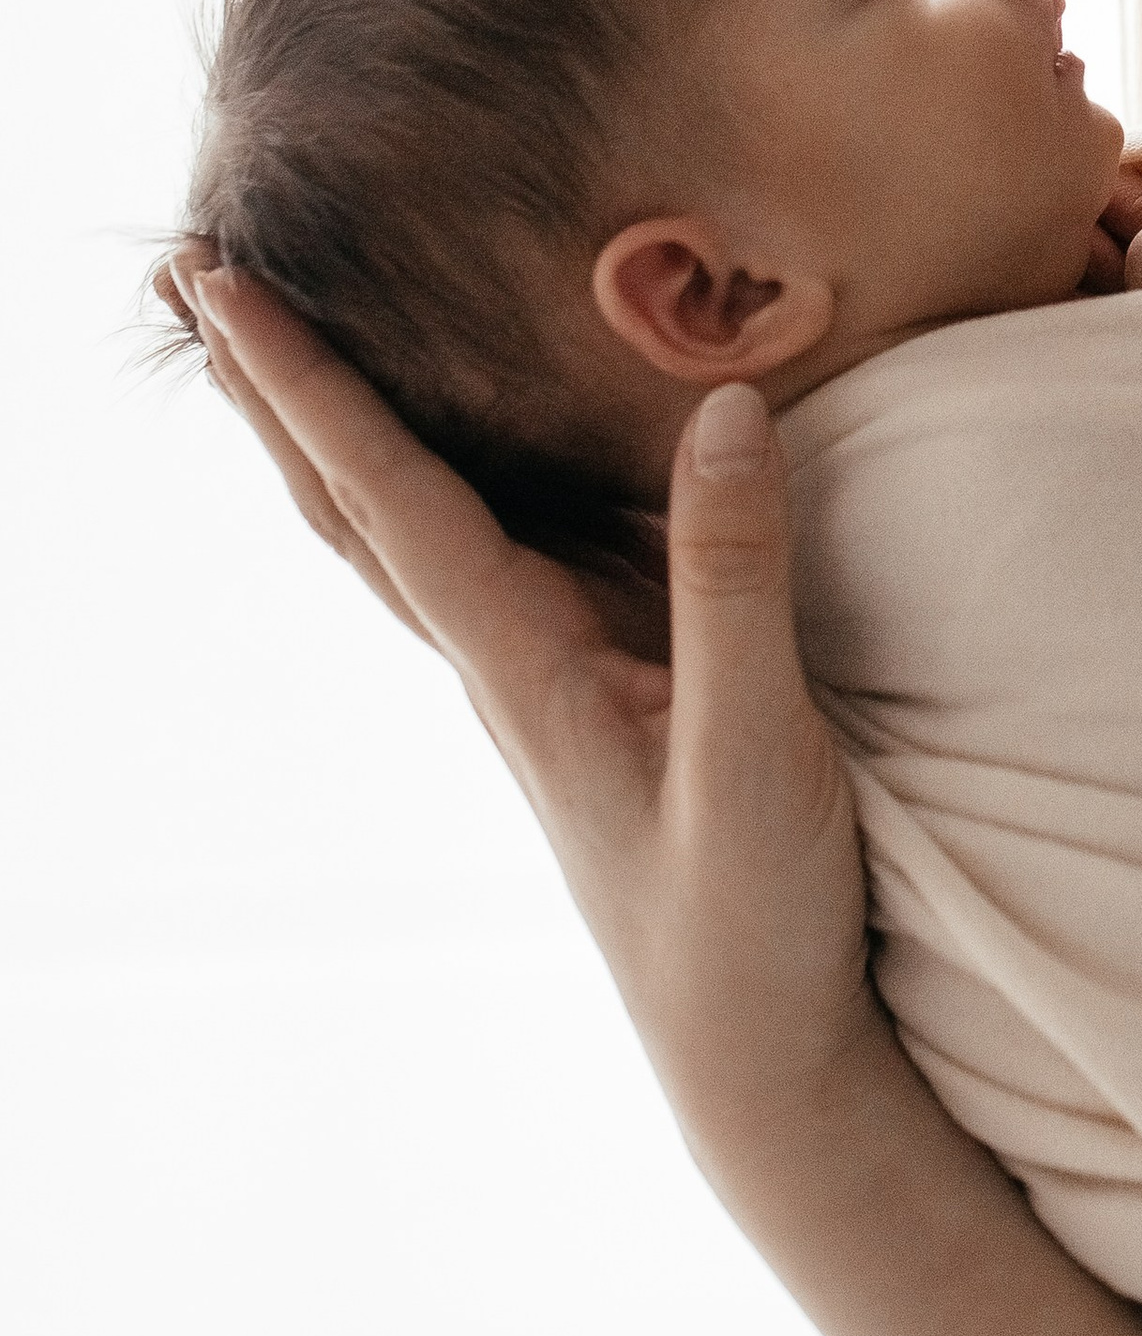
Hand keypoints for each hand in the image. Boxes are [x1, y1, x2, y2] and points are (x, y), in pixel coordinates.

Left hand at [169, 254, 1141, 1335]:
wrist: (757, 1058)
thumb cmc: (751, 919)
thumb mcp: (757, 751)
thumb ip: (736, 581)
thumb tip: (726, 409)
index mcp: (516, 665)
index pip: (385, 492)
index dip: (302, 383)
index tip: (217, 287)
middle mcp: (502, 661)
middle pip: (353, 499)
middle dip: (271, 389)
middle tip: (189, 277)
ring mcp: (541, 678)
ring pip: (404, 526)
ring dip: (332, 428)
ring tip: (273, 340)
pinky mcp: (598, 691)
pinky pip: (487, 553)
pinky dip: (430, 475)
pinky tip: (453, 450)